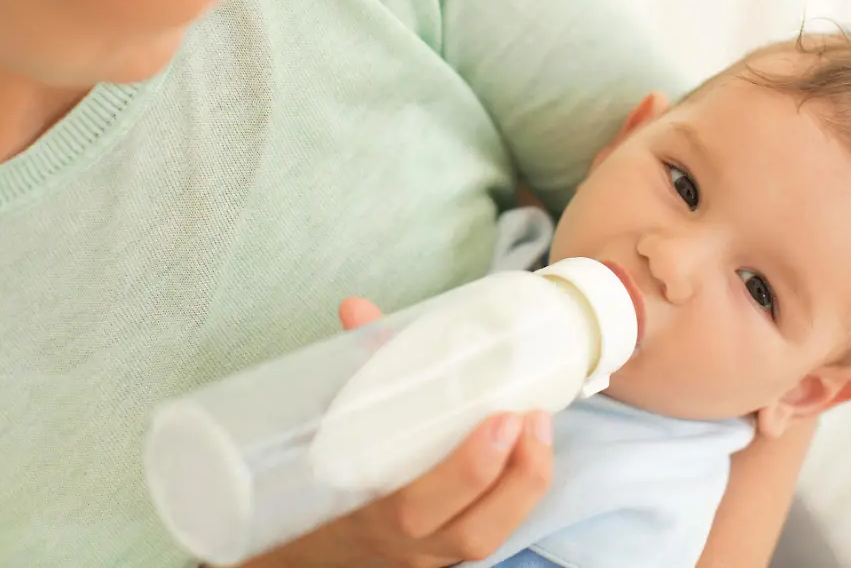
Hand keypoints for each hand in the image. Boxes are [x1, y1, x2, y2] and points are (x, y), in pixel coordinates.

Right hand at [240, 297, 554, 567]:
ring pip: (485, 540)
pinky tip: (534, 453)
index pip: (412, 507)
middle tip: (527, 415)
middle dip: (508, 473)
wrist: (310, 549)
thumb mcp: (332, 427)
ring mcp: (427, 557)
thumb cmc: (323, 477)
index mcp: (362, 510)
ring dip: (524, 487)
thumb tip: (356, 308)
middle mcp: (399, 542)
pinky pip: (491, 535)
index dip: (464, 471)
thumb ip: (353, 369)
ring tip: (540, 428)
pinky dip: (518, 498)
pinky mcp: (447, 556)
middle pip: (466, 531)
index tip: (498, 418)